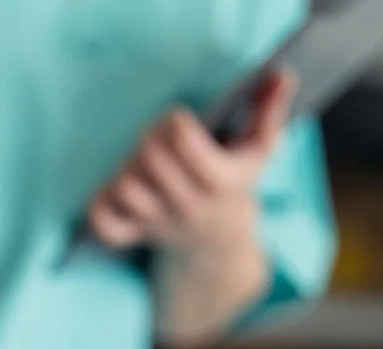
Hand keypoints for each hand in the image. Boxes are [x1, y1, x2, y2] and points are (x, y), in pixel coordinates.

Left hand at [85, 68, 296, 255]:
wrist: (216, 240)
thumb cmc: (236, 178)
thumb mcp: (259, 147)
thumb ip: (270, 110)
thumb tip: (281, 74)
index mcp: (219, 179)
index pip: (180, 139)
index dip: (174, 121)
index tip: (177, 119)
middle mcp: (187, 204)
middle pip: (149, 158)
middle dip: (149, 138)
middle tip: (155, 137)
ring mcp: (157, 223)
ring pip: (124, 187)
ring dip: (126, 167)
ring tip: (141, 164)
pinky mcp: (132, 234)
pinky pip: (102, 221)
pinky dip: (101, 202)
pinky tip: (119, 190)